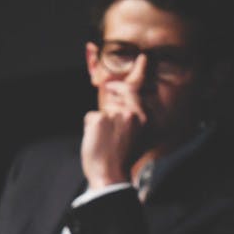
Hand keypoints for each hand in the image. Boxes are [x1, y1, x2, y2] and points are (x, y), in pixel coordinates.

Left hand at [81, 55, 147, 187]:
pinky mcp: (99, 119)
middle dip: (110, 93)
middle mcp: (132, 114)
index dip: (139, 72)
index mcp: (143, 118)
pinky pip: (91, 118)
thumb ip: (131, 118)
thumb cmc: (121, 159)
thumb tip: (118, 101)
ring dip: (100, 122)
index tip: (142, 58)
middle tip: (107, 96)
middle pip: (117, 94)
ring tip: (104, 141)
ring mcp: (115, 115)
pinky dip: (90, 129)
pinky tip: (96, 142)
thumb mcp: (136, 138)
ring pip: (102, 109)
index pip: (137, 91)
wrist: (109, 175)